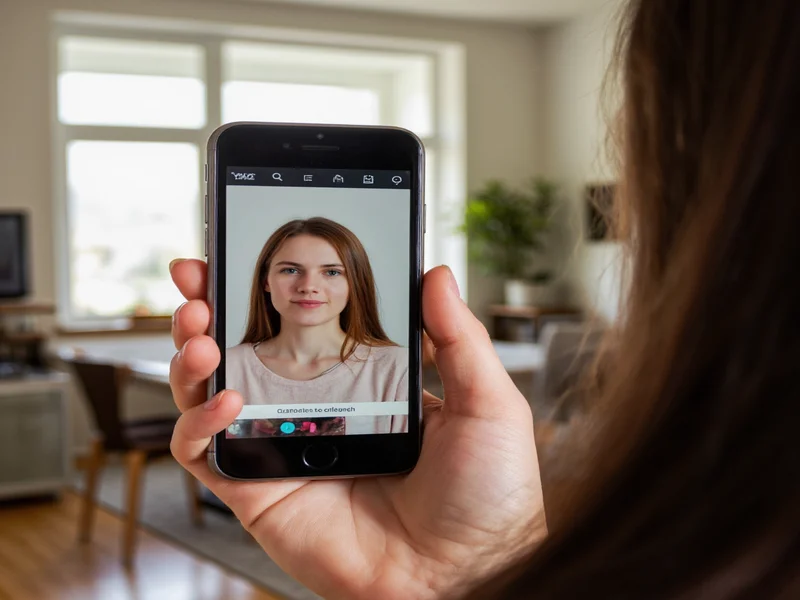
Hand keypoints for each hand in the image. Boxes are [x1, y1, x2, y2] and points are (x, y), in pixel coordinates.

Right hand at [168, 259, 545, 599]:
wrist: (466, 576)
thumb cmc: (486, 499)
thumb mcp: (485, 404)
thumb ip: (459, 338)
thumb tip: (437, 273)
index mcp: (363, 387)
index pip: (302, 329)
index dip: (270, 294)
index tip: (248, 254)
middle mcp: (315, 415)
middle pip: (244, 353)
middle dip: (209, 309)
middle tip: (197, 277)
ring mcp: (283, 452)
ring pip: (209, 395)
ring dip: (190, 355)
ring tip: (199, 328)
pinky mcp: (260, 492)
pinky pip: (203, 454)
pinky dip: (196, 422)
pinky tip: (225, 397)